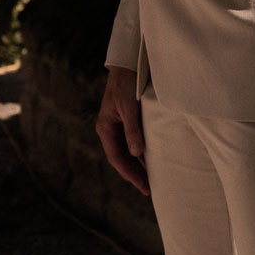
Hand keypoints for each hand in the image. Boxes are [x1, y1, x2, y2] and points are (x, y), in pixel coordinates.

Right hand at [95, 66, 148, 195]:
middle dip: (133, 174)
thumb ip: (132, 130)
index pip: (116, 157)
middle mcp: (108, 129)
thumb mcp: (129, 107)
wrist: (127, 65)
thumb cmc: (126, 84)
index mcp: (105, 127)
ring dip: (136, 166)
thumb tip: (136, 154)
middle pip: (120, 158)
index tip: (142, 185)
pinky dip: (139, 154)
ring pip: (125, 152)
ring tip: (149, 180)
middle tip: (148, 189)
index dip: (129, 173)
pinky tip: (148, 161)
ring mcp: (115, 126)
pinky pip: (130, 143)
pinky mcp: (124, 122)